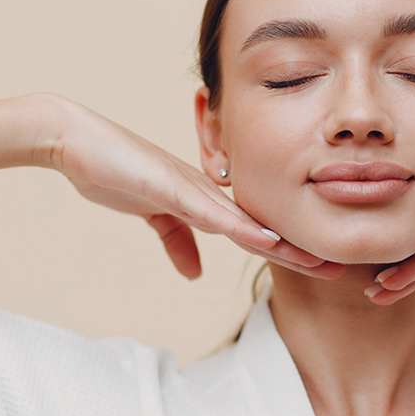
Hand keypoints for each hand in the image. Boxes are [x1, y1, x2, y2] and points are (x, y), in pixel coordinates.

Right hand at [49, 97, 346, 279]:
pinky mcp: (171, 187)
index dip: (288, 250)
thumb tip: (195, 274)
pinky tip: (269, 242)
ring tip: (319, 262)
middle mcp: (210, 192)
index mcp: (208, 200)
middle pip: (263, 228)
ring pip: (248, 222)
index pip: (256, 231)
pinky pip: (212, 213)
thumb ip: (178, 242)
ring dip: (284, 246)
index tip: (319, 267)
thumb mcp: (154, 217)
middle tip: (338, 268)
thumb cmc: (117, 171)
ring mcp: (194, 188)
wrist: (76, 141)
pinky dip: (241, 229)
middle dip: (300, 250)